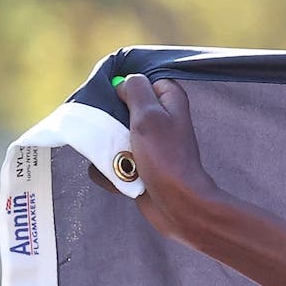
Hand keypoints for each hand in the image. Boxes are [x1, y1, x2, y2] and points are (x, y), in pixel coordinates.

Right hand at [92, 74, 219, 245]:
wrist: (177, 205)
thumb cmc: (166, 158)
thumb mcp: (150, 115)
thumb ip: (136, 90)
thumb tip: (124, 82)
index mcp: (170, 101)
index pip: (140, 81)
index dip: (126, 88)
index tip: (117, 99)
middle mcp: (161, 120)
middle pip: (119, 108)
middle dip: (109, 121)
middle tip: (115, 132)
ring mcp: (147, 144)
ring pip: (109, 135)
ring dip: (108, 149)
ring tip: (121, 160)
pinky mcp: (137, 165)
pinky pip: (111, 161)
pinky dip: (112, 171)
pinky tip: (123, 178)